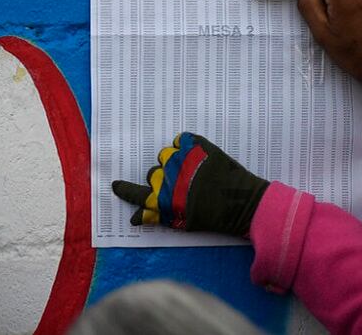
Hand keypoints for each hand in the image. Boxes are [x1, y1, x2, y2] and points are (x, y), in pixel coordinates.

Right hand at [112, 132, 267, 236]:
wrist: (244, 203)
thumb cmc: (214, 218)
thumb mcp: (183, 223)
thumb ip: (157, 217)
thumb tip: (134, 217)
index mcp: (164, 199)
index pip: (136, 193)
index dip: (125, 190)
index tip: (116, 185)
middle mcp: (169, 177)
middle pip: (153, 173)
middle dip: (162, 179)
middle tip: (179, 186)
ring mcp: (183, 158)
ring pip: (166, 155)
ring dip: (173, 162)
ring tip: (190, 171)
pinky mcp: (198, 145)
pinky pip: (182, 139)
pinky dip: (185, 145)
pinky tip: (195, 155)